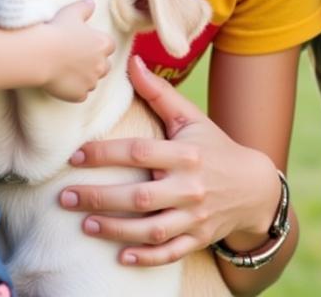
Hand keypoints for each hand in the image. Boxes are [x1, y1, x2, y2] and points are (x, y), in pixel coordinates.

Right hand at [39, 0, 114, 102]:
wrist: (39, 54)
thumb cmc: (56, 31)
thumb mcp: (71, 12)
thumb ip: (84, 7)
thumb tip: (91, 2)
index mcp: (103, 44)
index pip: (109, 46)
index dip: (98, 45)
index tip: (85, 44)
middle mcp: (102, 65)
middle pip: (104, 66)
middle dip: (95, 64)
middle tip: (77, 59)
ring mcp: (91, 82)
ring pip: (92, 82)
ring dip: (85, 78)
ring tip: (68, 71)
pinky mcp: (79, 95)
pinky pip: (81, 95)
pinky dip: (74, 91)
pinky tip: (62, 82)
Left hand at [59, 55, 282, 266]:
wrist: (254, 187)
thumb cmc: (214, 146)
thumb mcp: (191, 118)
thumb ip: (159, 93)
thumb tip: (132, 62)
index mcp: (187, 154)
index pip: (140, 153)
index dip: (106, 154)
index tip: (76, 157)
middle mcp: (191, 187)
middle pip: (140, 197)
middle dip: (100, 198)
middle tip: (66, 197)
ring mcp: (195, 217)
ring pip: (151, 230)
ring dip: (116, 230)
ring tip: (84, 225)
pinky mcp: (198, 239)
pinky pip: (170, 253)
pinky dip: (146, 258)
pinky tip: (120, 257)